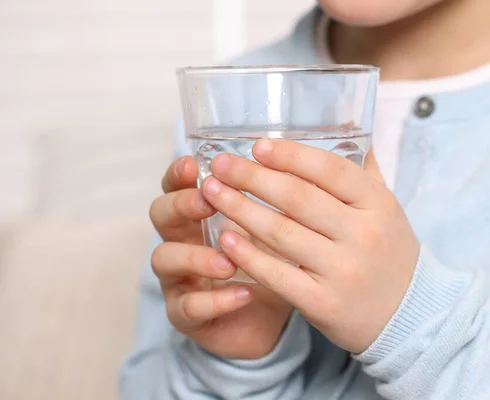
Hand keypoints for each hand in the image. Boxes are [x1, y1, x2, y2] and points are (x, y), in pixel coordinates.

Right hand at [149, 156, 292, 358]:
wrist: (271, 318)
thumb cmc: (266, 264)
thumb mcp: (269, 230)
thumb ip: (266, 205)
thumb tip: (284, 169)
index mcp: (198, 217)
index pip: (177, 187)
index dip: (179, 174)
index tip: (193, 164)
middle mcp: (181, 242)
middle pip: (161, 215)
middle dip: (181, 205)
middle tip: (206, 202)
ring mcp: (178, 280)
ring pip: (165, 260)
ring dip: (197, 257)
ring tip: (229, 262)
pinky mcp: (186, 316)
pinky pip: (189, 307)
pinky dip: (217, 300)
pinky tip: (244, 293)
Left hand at [201, 140, 419, 353]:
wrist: (409, 314)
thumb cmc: (390, 254)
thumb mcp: (388, 210)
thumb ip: (365, 173)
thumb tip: (349, 129)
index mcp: (378, 204)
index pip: (331, 170)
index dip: (290, 156)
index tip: (257, 146)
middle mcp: (362, 234)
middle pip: (297, 198)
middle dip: (251, 177)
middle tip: (220, 165)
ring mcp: (343, 270)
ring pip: (281, 233)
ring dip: (239, 209)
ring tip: (212, 193)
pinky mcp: (323, 303)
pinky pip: (277, 275)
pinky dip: (248, 255)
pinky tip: (225, 238)